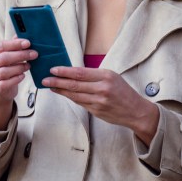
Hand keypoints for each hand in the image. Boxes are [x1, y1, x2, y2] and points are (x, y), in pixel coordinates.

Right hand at [0, 38, 37, 129]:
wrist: (4, 87)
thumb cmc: (10, 66)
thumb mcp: (12, 53)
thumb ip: (16, 44)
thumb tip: (25, 32)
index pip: (1, 46)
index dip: (15, 44)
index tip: (28, 43)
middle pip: (3, 58)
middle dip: (21, 55)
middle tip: (34, 54)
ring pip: (3, 71)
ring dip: (19, 67)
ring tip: (29, 66)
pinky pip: (5, 83)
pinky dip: (16, 79)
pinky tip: (22, 75)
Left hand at [43, 67, 159, 144]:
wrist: (136, 111)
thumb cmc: (124, 92)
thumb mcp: (113, 77)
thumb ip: (95, 76)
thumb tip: (74, 73)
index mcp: (106, 76)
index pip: (80, 73)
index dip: (65, 71)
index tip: (53, 69)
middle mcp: (102, 88)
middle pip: (74, 84)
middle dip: (57, 81)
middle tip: (45, 79)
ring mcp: (99, 101)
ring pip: (74, 95)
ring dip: (60, 91)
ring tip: (51, 86)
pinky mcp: (96, 111)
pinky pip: (80, 103)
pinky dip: (70, 98)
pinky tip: (63, 94)